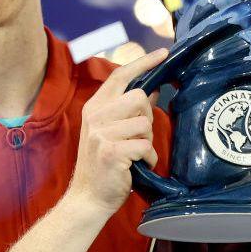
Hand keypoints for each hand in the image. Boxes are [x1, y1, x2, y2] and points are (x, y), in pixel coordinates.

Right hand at [67, 48, 168, 216]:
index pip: (119, 75)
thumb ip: (129, 110)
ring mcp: (101, 133)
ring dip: (147, 141)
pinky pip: (145, 146)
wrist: (88, 198)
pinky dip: (148, 158)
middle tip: (139, 136)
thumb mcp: (112, 131)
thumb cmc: (104, 164)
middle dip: (147, 117)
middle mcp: (95, 116)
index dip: (143, 63)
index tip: (163, 54)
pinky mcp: (111, 151)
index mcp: (94, 107)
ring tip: (136, 154)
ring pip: (144, 123)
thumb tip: (153, 90)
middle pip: (138, 98)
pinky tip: (138, 166)